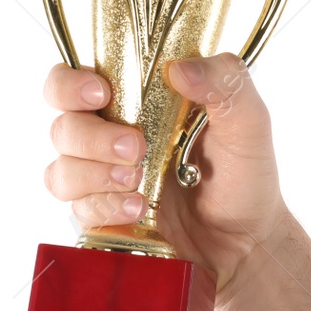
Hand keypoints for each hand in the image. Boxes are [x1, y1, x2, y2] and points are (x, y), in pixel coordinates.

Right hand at [41, 54, 310, 310]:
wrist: (245, 242)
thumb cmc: (244, 175)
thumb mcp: (249, 122)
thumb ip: (225, 81)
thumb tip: (179, 67)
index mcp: (135, 99)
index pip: (74, 78)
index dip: (71, 83)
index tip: (100, 93)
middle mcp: (109, 133)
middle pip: (62, 125)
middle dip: (91, 137)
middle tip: (135, 149)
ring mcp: (102, 177)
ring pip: (62, 170)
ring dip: (96, 175)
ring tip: (140, 184)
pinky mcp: (102, 214)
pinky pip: (78, 209)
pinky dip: (105, 207)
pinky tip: (137, 209)